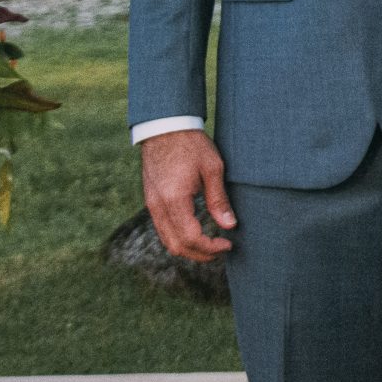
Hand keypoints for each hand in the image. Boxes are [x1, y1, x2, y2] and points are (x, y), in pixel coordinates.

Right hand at [141, 129, 236, 261]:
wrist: (165, 126)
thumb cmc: (191, 144)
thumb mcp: (212, 168)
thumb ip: (219, 199)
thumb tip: (229, 225)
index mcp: (174, 199)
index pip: (191, 238)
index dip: (210, 247)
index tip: (228, 244)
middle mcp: (158, 207)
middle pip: (176, 246)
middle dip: (200, 254)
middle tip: (221, 249)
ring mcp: (152, 204)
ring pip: (167, 240)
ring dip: (189, 248)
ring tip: (210, 244)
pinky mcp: (151, 200)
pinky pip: (162, 229)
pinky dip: (178, 237)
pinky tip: (195, 232)